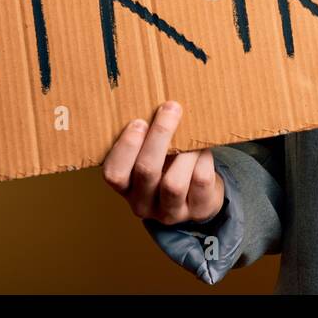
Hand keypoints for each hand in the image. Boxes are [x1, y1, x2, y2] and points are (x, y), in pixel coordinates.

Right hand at [102, 101, 224, 225]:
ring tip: (190, 132)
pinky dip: (202, 159)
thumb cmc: (169, 169)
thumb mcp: (151, 158)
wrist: (199, 199)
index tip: (139, 121)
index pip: (114, 174)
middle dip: (159, 136)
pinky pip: (200, 181)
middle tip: (170, 109)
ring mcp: (171, 211)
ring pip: (173, 183)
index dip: (125, 147)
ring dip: (184, 151)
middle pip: (146, 171)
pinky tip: (202, 147)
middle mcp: (143, 204)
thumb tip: (159, 105)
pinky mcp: (197, 210)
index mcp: (126, 188)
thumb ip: (147, 140)